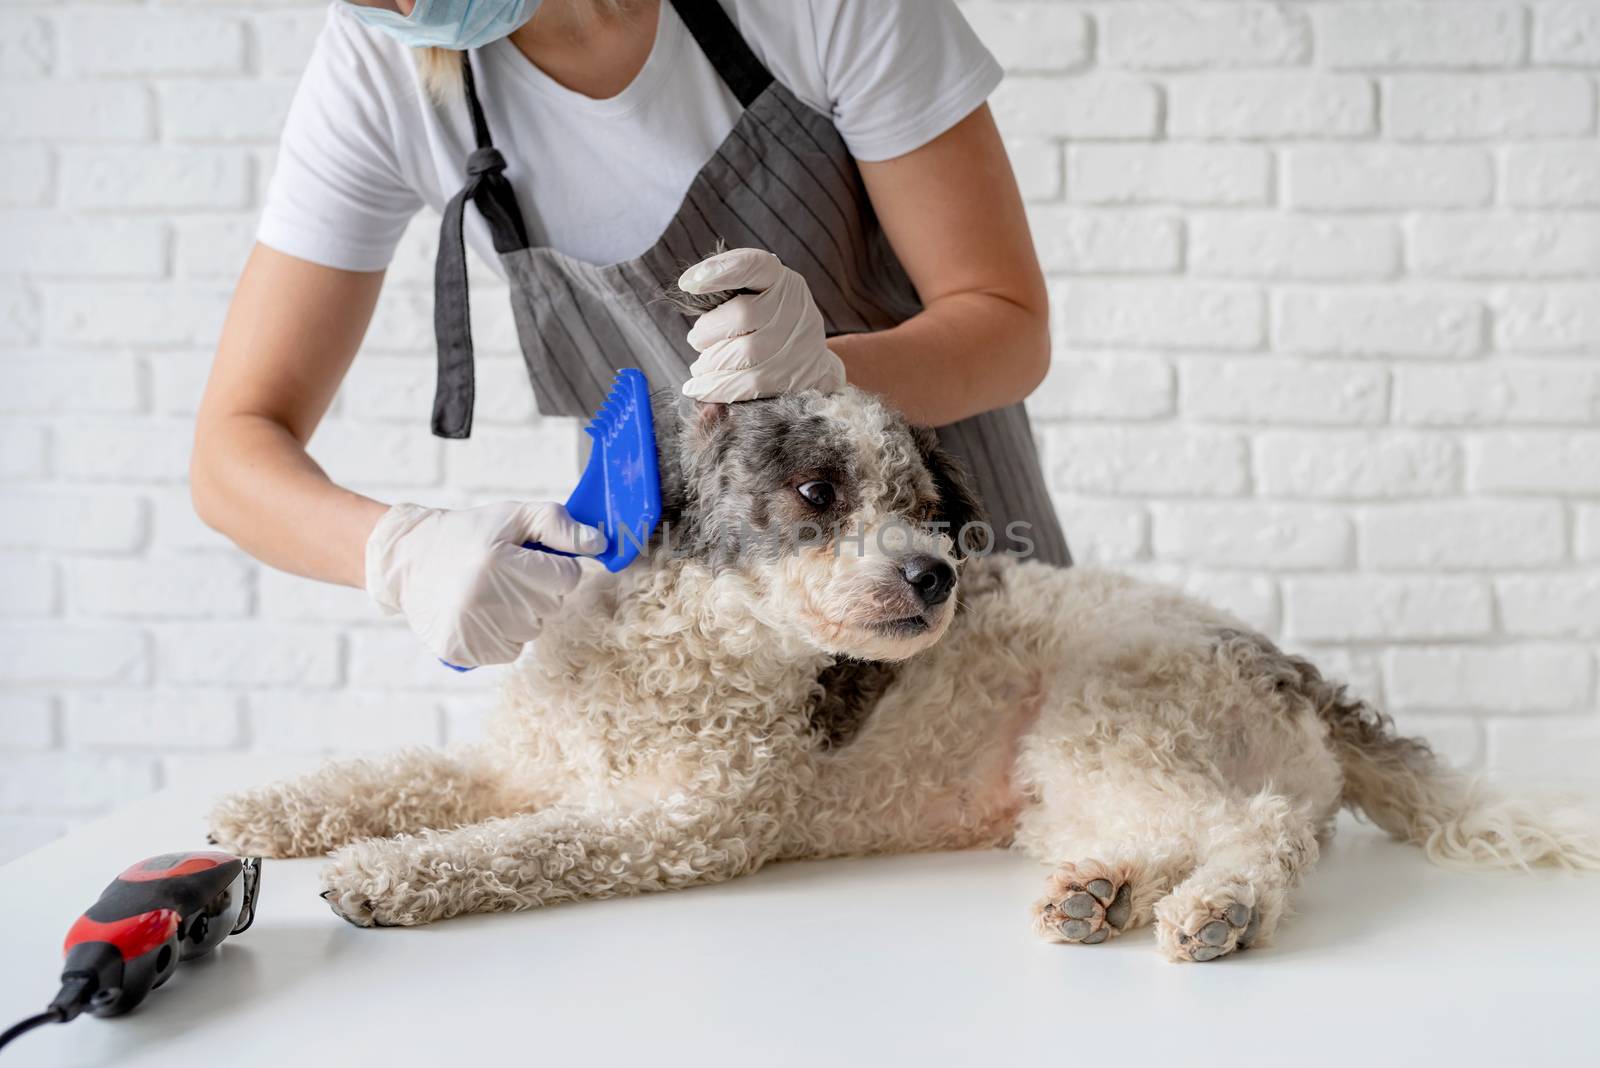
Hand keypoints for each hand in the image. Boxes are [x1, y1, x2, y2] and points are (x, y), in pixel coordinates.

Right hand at [364, 501, 605, 667]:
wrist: (408, 559)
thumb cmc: (469, 534)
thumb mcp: (514, 516)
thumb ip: (558, 525)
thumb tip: (599, 544)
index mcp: (499, 562)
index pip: (568, 579)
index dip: (555, 568)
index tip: (530, 561)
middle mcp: (484, 598)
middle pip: (552, 607)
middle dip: (538, 590)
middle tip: (506, 575)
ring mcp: (470, 629)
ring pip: (532, 631)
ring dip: (520, 614)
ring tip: (490, 593)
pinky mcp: (460, 650)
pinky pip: (508, 651)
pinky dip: (501, 635)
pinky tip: (479, 613)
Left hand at [677, 248, 846, 402]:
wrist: (809, 359)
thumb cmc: (765, 318)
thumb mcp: (754, 290)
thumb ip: (726, 283)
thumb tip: (689, 283)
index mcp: (778, 278)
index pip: (752, 265)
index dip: (720, 271)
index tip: (687, 284)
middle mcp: (792, 306)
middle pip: (742, 315)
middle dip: (708, 331)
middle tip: (696, 340)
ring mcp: (796, 343)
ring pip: (744, 353)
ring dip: (710, 362)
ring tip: (701, 365)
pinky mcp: (790, 376)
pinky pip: (748, 384)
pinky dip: (716, 387)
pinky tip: (698, 388)